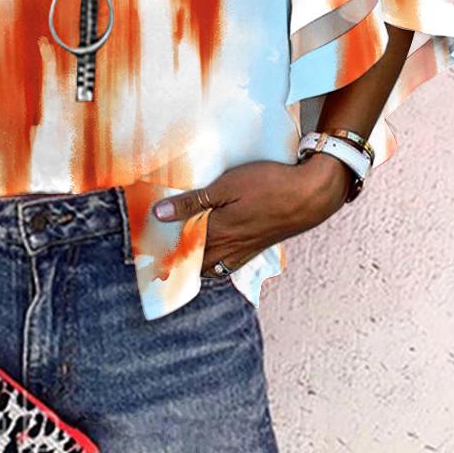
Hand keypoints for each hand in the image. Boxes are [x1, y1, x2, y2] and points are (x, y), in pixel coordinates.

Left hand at [151, 154, 352, 276]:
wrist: (312, 194)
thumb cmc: (269, 184)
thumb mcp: (227, 186)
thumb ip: (193, 202)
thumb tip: (159, 215)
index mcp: (218, 232)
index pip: (179, 250)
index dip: (159, 255)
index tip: (141, 259)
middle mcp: (229, 248)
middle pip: (193, 264)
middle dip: (173, 265)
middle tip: (154, 262)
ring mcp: (245, 250)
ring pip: (211, 267)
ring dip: (193, 266)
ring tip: (178, 260)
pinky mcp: (257, 247)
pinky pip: (228, 265)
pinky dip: (214, 265)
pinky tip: (211, 257)